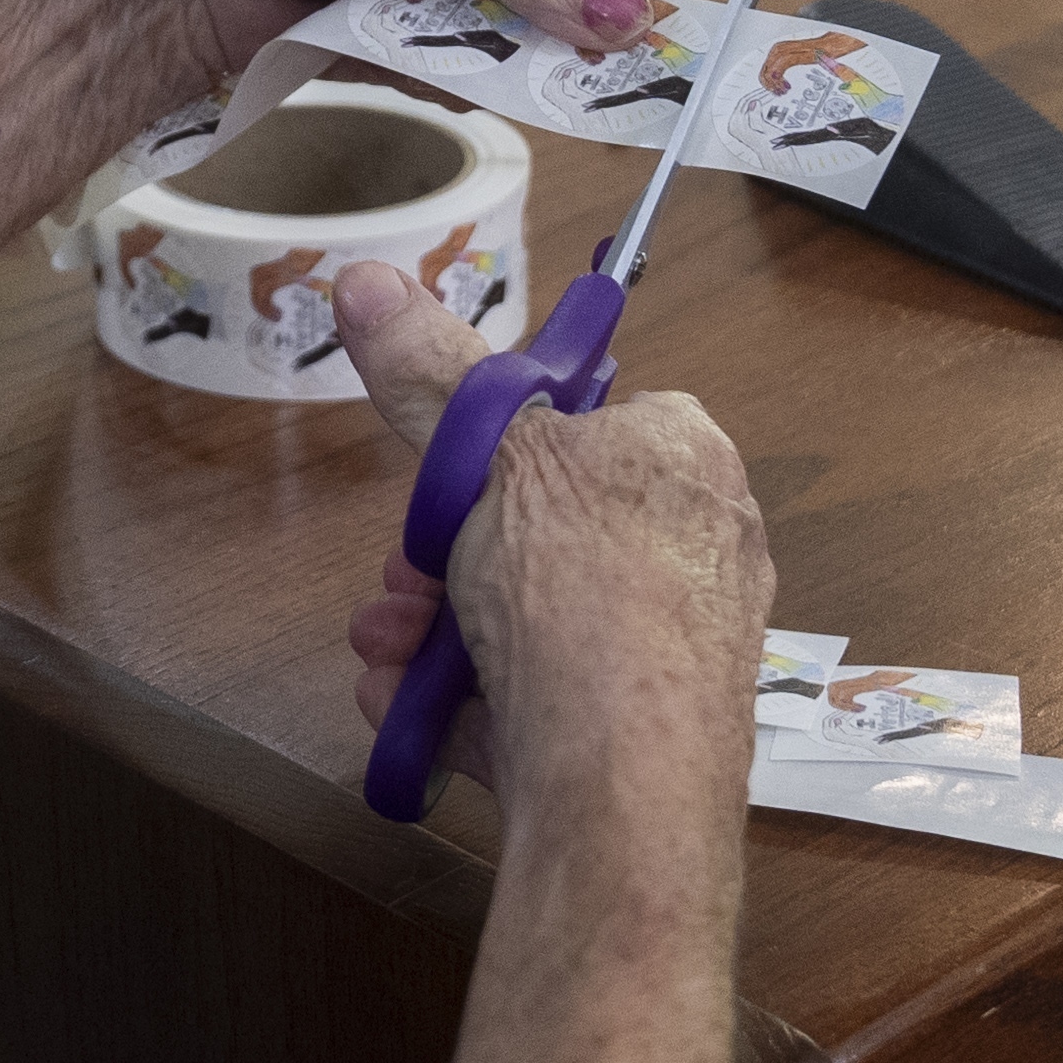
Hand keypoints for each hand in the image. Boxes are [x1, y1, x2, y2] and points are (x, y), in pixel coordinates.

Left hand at [108, 0, 665, 81]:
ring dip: (485, 50)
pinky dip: (443, 71)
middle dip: (548, 24)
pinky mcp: (426, 16)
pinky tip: (392, 46)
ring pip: (529, 34)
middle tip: (523, 54)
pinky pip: (474, 65)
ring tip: (423, 27)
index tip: (611, 42)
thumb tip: (626, 15)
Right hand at [330, 267, 768, 819]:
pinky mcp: (631, 735)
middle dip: (440, 555)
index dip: (501, 443)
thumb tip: (366, 279)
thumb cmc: (586, 594)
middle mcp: (696, 551)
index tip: (439, 475)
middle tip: (400, 578)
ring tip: (386, 648)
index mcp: (687, 458)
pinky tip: (407, 707)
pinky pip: (529, 697)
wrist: (622, 784)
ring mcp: (667, 652)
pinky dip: (457, 700)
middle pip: (539, 527)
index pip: (592, 418)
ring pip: (521, 618)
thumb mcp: (486, 450)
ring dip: (429, 630)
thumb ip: (425, 370)